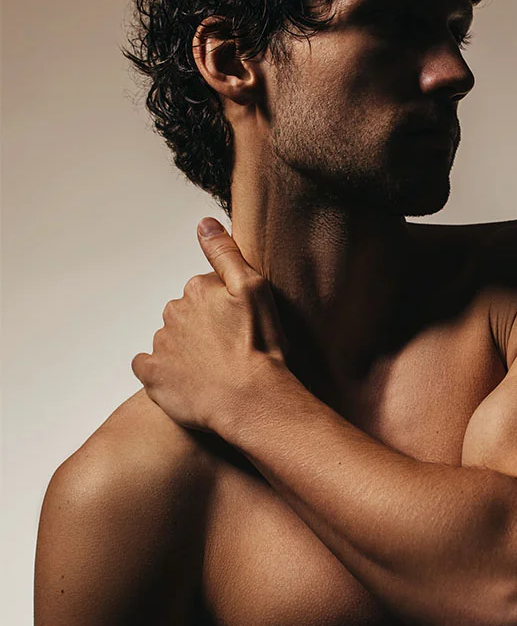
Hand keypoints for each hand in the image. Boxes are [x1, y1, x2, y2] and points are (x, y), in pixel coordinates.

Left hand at [132, 217, 286, 431]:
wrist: (252, 401)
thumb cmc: (261, 349)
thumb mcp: (254, 290)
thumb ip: (226, 253)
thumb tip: (203, 224)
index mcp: (197, 289)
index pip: (205, 291)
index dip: (225, 310)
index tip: (241, 328)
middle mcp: (173, 312)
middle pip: (186, 315)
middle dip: (203, 329)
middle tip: (230, 350)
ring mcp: (161, 345)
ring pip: (170, 340)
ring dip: (186, 351)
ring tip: (214, 371)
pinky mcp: (153, 376)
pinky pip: (147, 366)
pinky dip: (161, 371)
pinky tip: (183, 380)